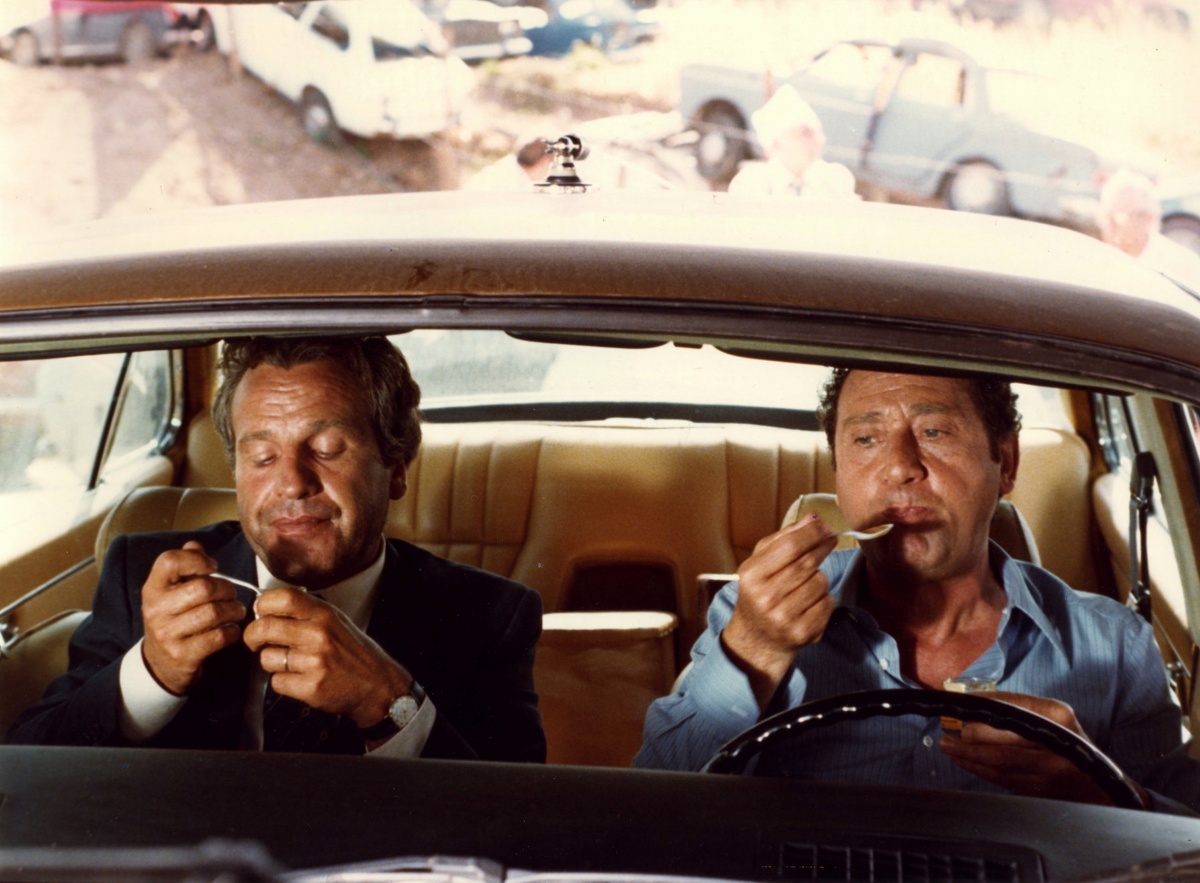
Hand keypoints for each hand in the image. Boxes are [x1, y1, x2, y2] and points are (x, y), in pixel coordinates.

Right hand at [140, 541, 247, 695]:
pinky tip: (232, 630)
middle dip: (227, 589)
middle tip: (232, 594)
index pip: (169, 561)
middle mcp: (156, 610)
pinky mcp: (182, 655)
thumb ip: (184, 566)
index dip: (197, 560)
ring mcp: (167, 634)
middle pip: (203, 587)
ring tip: (236, 611)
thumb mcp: (171, 593)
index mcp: (153, 589)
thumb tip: (195, 544)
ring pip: (213, 612)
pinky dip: (232, 631)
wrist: (160, 664)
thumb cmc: (173, 620)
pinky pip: (218, 637)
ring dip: (234, 610)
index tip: (213, 568)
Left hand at [242, 588, 410, 728]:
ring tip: (290, 664)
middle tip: (255, 642)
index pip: (283, 598)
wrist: (377, 686)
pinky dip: (283, 683)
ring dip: (271, 663)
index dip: (263, 605)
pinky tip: (299, 679)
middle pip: (264, 627)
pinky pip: (276, 682)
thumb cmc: (354, 654)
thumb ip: (306, 613)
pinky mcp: (310, 686)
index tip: (259, 613)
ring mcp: (314, 661)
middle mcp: (318, 634)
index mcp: (324, 614)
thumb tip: (267, 609)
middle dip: (252, 637)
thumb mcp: (336, 622)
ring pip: (266, 658)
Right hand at [722, 514, 837, 708]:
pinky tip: (810, 601)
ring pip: (821, 582)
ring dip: (820, 577)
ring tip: (806, 582)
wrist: (756, 638)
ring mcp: (785, 618)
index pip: (791, 546)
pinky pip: (828, 603)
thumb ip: (784, 538)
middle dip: (822, 547)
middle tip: (830, 539)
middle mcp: (765, 598)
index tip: (825, 526)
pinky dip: (824, 598)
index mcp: (751, 576)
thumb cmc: (760, 592)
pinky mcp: (804, 633)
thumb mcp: (760, 563)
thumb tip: (812, 518)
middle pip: (808, 563)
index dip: (813, 533)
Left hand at [939, 691, 1147, 807]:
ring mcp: (1049, 770)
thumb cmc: (1067, 742)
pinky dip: (978, 769)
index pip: (1016, 707)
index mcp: (1059, 717)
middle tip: (950, 731)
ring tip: (947, 745)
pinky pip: (1002, 778)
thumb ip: (1018, 707)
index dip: (985, 705)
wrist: (1099, 785)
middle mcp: (1057, 743)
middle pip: (1007, 739)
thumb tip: (973, 702)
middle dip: (973, 736)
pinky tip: (962, 760)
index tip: (959, 702)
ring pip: (1002, 763)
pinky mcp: (1040, 789)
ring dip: (968, 755)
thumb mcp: (1052, 716)